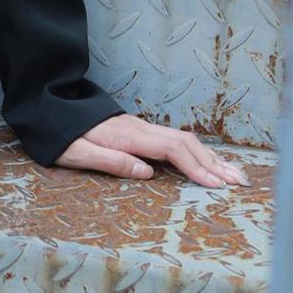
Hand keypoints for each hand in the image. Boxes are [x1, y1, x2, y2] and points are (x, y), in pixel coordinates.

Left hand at [54, 113, 245, 185]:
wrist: (52, 108)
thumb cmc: (62, 135)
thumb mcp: (78, 153)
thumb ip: (112, 162)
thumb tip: (147, 172)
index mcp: (129, 136)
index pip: (172, 150)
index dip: (196, 167)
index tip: (215, 184)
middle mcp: (141, 129)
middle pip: (187, 144)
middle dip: (215, 163)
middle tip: (239, 182)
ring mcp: (143, 128)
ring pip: (185, 140)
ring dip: (211, 157)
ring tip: (234, 174)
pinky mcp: (141, 131)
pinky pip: (177, 140)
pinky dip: (198, 152)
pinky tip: (208, 161)